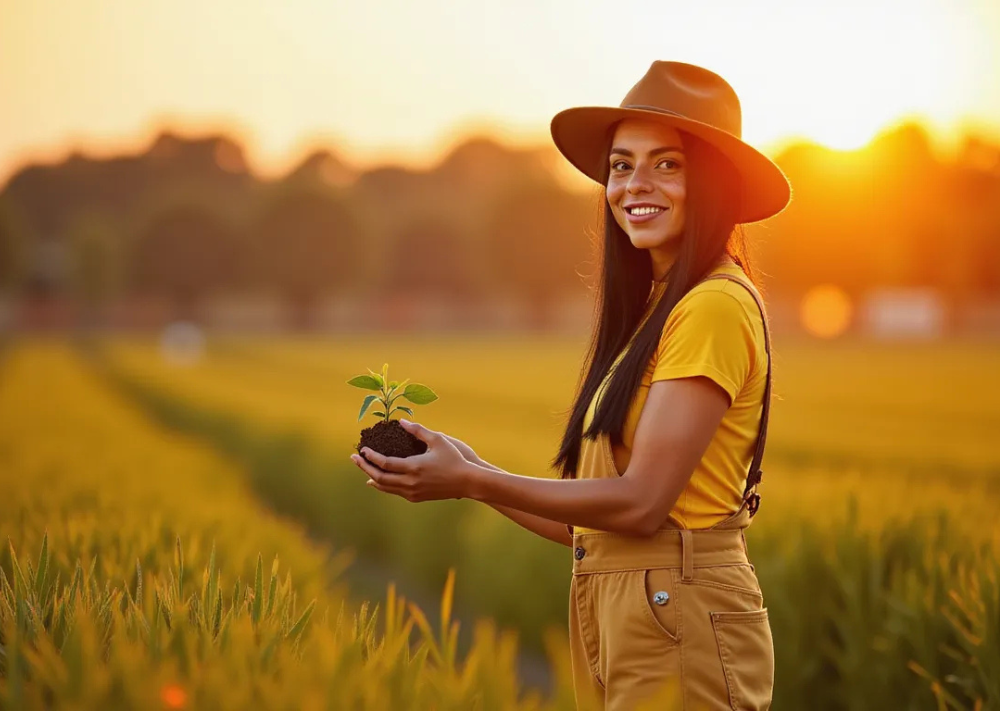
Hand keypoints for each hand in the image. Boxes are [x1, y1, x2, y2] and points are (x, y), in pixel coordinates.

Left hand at [351, 419, 476, 501]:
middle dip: (364, 467)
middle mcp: (410, 482)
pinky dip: (383, 486)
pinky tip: (377, 481)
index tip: (362, 449)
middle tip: (354, 458)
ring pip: (385, 487)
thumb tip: (402, 421)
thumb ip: (418, 430)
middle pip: (380, 477)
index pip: (384, 463)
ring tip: (363, 469)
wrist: (467, 482)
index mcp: (414, 467)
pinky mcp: (417, 497)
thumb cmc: (454, 458)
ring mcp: (413, 492)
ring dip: (372, 477)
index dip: (371, 456)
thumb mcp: (437, 439)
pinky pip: (394, 492)